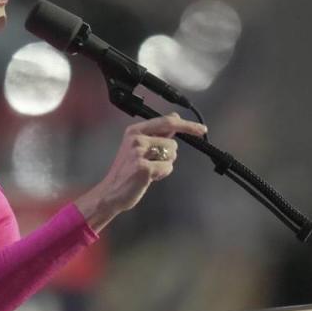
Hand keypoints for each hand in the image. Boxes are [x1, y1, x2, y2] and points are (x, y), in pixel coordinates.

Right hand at [74, 113, 206, 231]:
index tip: (201, 130)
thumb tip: (175, 117)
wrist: (110, 192)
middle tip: (156, 163)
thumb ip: (157, 133)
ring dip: (165, 165)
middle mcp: (136, 139)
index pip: (167, 121)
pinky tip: (149, 178)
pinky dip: (162, 174)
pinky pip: (167, 168)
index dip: (187, 125)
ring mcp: (138, 153)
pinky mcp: (143, 168)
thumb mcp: (139, 147)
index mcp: (134, 131)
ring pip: (171, 155)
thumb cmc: (126, 171)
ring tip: (149, 170)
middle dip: (170, 154)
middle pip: (172, 142)